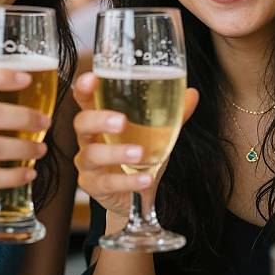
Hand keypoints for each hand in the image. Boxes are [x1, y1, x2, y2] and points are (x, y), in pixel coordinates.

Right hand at [73, 72, 198, 217]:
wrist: (136, 196)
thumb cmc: (141, 154)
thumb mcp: (157, 133)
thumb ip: (172, 114)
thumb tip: (192, 93)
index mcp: (100, 119)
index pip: (85, 98)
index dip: (84, 87)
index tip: (93, 78)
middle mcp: (89, 138)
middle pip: (81, 123)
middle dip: (99, 120)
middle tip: (122, 121)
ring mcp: (88, 163)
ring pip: (92, 154)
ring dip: (116, 153)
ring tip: (139, 154)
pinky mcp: (93, 186)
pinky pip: (106, 183)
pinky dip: (127, 181)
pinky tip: (146, 179)